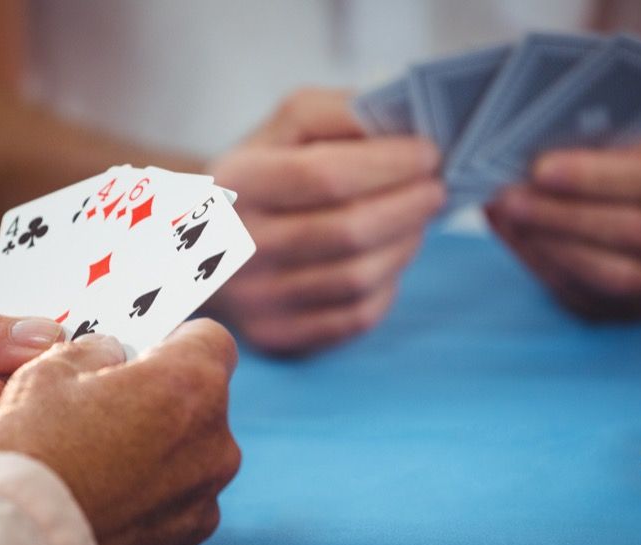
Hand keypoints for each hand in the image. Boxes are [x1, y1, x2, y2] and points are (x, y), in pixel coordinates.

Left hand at [0, 281, 64, 544]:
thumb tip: (51, 333)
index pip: (24, 311)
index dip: (55, 315)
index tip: (84, 322)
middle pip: (34, 364)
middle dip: (38, 367)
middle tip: (21, 374)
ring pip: (26, 410)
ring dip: (20, 408)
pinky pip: (4, 456)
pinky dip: (9, 449)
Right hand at [0, 319, 240, 544]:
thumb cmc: (30, 450)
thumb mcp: (49, 371)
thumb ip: (95, 351)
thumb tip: (111, 356)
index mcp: (191, 388)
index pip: (212, 341)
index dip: (177, 341)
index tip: (146, 352)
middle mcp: (215, 448)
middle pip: (200, 407)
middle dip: (161, 404)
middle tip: (105, 412)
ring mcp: (202, 505)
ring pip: (187, 464)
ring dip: (154, 460)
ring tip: (93, 469)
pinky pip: (169, 516)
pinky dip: (142, 509)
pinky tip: (95, 509)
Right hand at [205, 88, 444, 353]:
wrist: (204, 241)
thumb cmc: (264, 173)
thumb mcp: (286, 127)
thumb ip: (341, 113)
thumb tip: (408, 129)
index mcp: (236, 184)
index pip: (323, 175)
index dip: (388, 164)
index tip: (430, 153)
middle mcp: (238, 248)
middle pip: (348, 232)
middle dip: (408, 206)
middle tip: (436, 188)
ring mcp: (256, 300)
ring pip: (358, 278)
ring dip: (405, 245)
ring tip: (417, 220)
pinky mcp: (277, 335)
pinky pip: (355, 317)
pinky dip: (388, 286)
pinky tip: (390, 258)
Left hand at [486, 139, 640, 319]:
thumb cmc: (632, 160)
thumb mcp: (626, 139)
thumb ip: (587, 145)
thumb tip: (521, 155)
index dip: (595, 177)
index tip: (541, 169)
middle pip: (636, 234)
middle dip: (564, 216)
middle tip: (510, 198)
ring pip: (614, 275)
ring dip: (550, 245)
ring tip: (507, 216)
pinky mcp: (634, 310)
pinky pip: (585, 296)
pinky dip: (542, 265)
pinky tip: (514, 237)